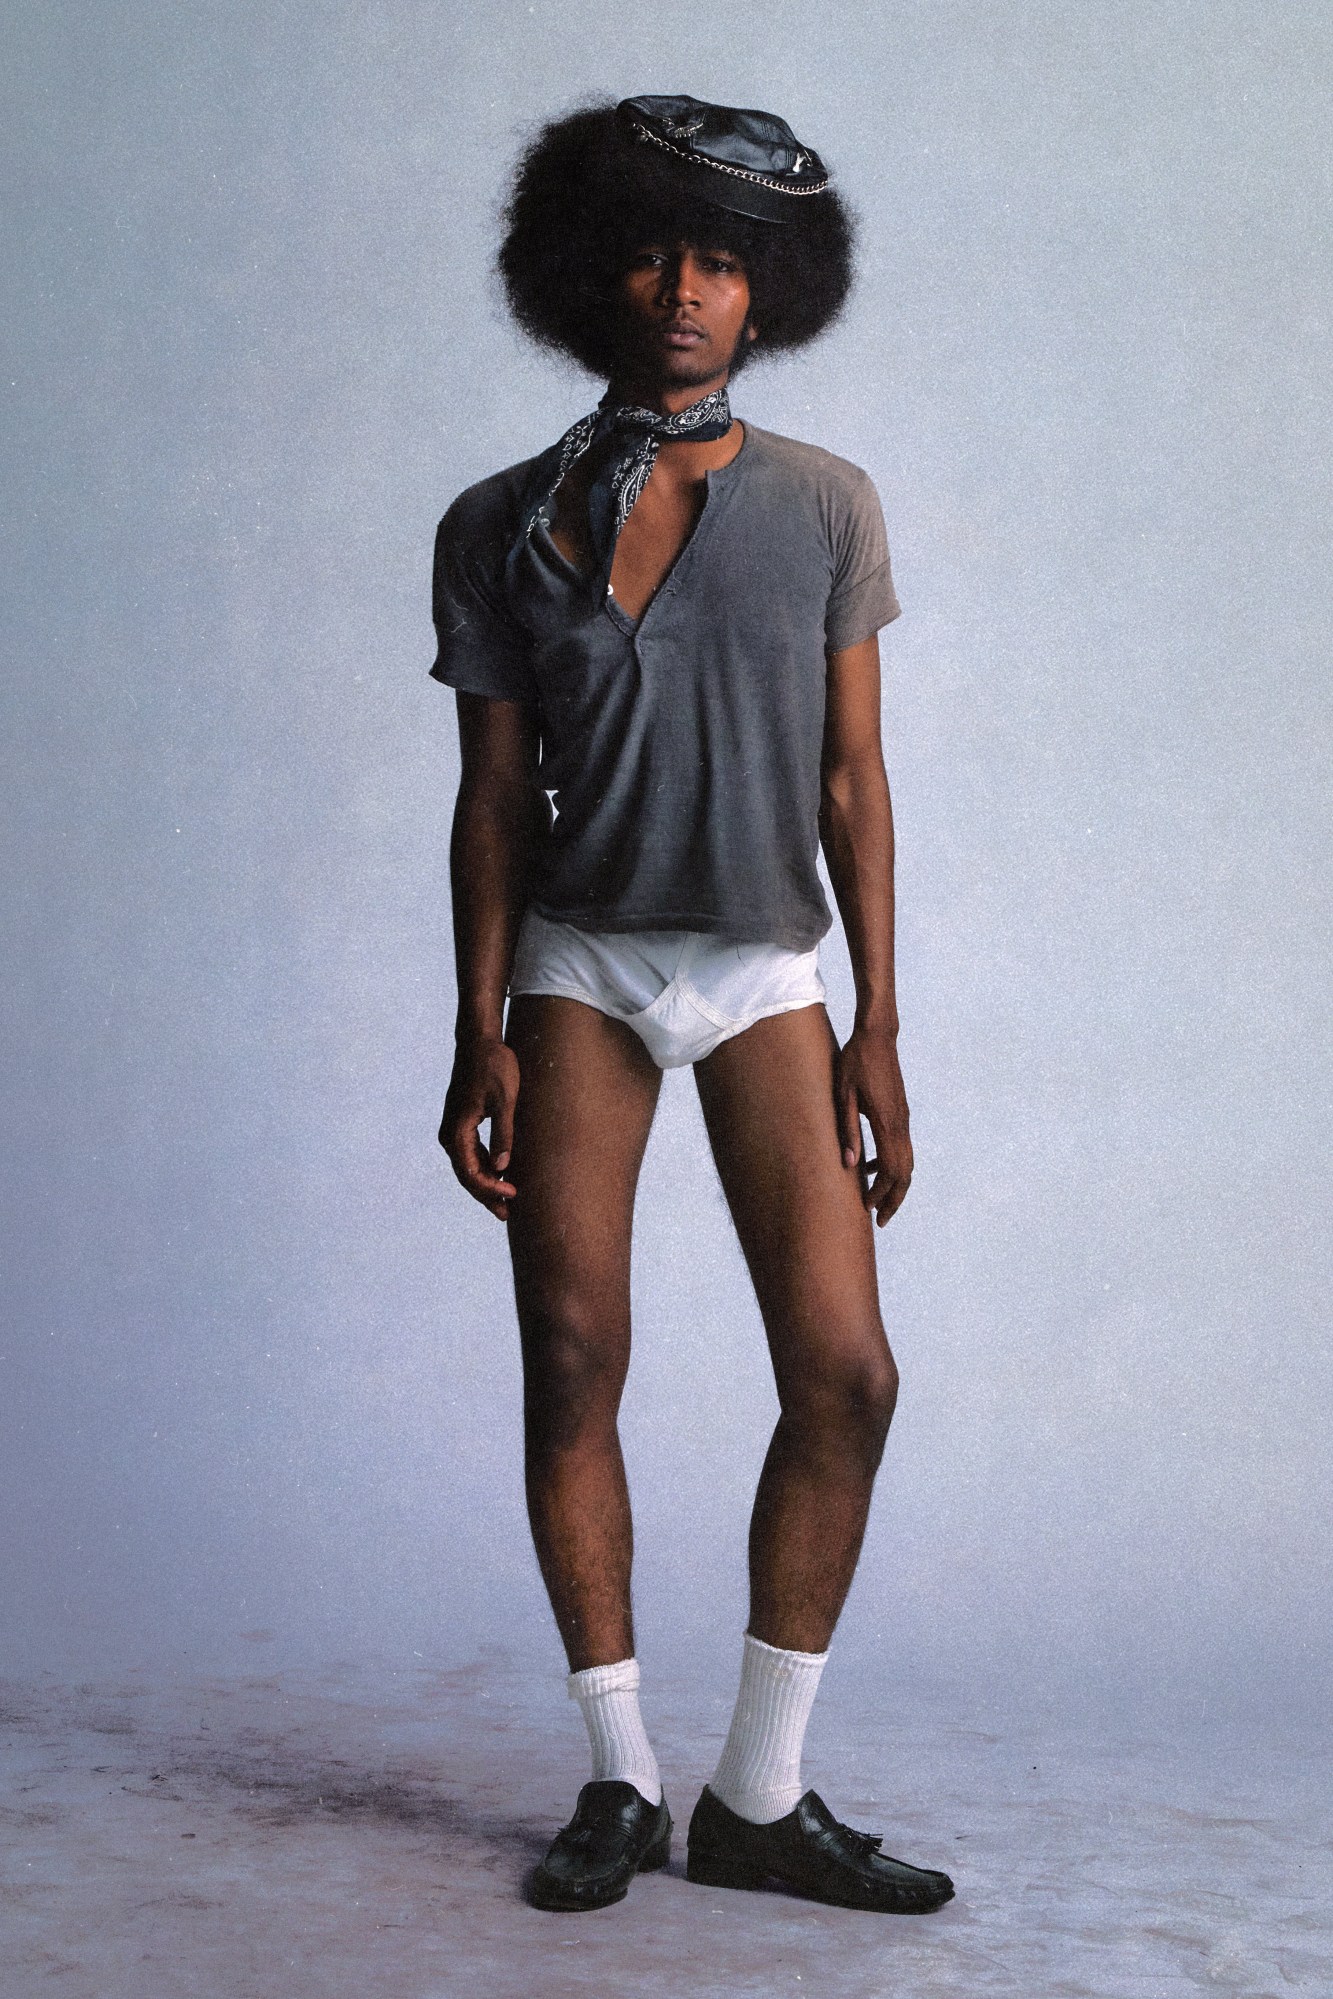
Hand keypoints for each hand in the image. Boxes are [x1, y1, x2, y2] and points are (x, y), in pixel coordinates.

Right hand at [440, 1033, 519, 1220]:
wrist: (479, 1041)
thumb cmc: (494, 1066)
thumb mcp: (505, 1100)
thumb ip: (503, 1134)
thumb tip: (503, 1166)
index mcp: (457, 1131)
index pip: (471, 1173)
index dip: (490, 1189)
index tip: (512, 1196)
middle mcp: (450, 1133)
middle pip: (466, 1175)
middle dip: (486, 1195)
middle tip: (507, 1214)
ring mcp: (454, 1128)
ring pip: (468, 1166)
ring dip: (486, 1183)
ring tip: (506, 1200)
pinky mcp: (462, 1122)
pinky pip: (471, 1153)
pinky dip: (485, 1167)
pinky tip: (501, 1175)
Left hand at [834, 1025, 912, 1226]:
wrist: (878, 1036)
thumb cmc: (855, 1061)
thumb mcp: (842, 1094)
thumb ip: (846, 1129)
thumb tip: (850, 1166)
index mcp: (886, 1122)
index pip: (890, 1170)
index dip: (880, 1193)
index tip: (867, 1209)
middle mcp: (900, 1124)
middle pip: (905, 1173)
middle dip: (894, 1199)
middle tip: (880, 1220)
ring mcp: (903, 1118)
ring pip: (906, 1162)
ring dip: (894, 1185)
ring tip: (877, 1201)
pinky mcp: (900, 1113)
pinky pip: (900, 1148)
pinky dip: (890, 1165)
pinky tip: (868, 1168)